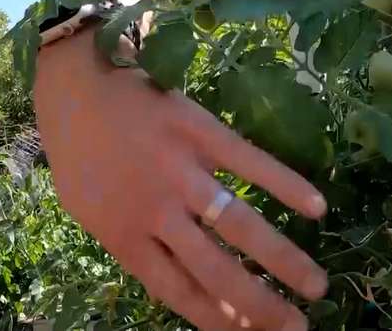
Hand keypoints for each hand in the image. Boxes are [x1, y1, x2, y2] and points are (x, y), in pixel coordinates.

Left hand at [33, 28, 327, 329]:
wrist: (74, 84)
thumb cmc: (78, 152)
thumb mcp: (88, 210)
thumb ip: (130, 244)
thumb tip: (177, 287)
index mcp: (124, 235)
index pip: (179, 291)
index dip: (218, 319)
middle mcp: (156, 210)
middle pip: (217, 270)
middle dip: (261, 306)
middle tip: (298, 327)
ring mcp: (181, 169)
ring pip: (240, 225)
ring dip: (284, 260)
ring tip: (318, 286)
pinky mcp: (200, 129)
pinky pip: (250, 161)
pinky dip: (286, 184)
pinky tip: (317, 207)